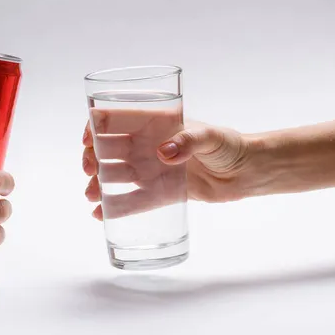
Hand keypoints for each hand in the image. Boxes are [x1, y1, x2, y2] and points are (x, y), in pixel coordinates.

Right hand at [83, 110, 249, 219]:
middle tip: (89, 171)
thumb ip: (188, 141)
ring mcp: (151, 170)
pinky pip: (133, 201)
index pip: (116, 119)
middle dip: (92, 158)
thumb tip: (163, 153)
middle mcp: (146, 146)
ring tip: (91, 196)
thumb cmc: (229, 145)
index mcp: (154, 124)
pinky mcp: (159, 193)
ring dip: (99, 184)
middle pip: (108, 149)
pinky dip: (115, 207)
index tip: (88, 140)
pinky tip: (101, 215)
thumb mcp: (210, 136)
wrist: (246, 173)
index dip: (96, 127)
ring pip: (116, 175)